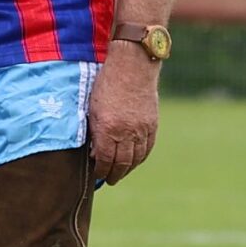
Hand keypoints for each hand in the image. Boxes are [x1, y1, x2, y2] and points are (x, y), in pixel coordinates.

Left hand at [86, 52, 159, 184]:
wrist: (132, 67)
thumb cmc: (106, 85)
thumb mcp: (93, 109)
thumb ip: (94, 133)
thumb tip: (95, 154)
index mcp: (108, 129)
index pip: (105, 159)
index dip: (101, 170)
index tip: (97, 174)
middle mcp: (127, 133)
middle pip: (122, 163)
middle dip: (114, 174)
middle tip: (109, 179)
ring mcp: (142, 130)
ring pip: (137, 158)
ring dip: (128, 169)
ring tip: (121, 173)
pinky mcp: (152, 125)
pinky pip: (148, 148)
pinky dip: (140, 158)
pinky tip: (135, 161)